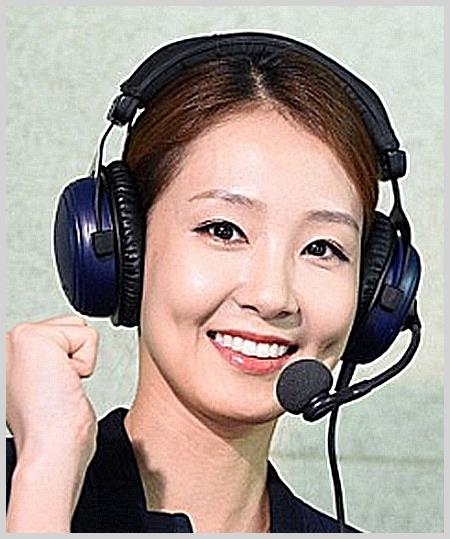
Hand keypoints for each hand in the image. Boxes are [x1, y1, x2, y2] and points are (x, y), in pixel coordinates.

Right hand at [6, 315, 98, 467]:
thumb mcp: (46, 392)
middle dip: (74, 359)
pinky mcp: (33, 338)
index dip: (68, 364)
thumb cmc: (51, 435)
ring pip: (78, 328)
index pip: (58, 337)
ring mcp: (14, 340)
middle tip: (56, 391)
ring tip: (58, 388)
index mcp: (9, 361)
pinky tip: (63, 384)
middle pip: (69, 328)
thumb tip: (64, 369)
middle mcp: (6, 348)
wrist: (49, 452)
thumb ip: (51, 369)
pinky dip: (86, 363)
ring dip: (79, 361)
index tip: (53, 393)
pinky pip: (87, 336)